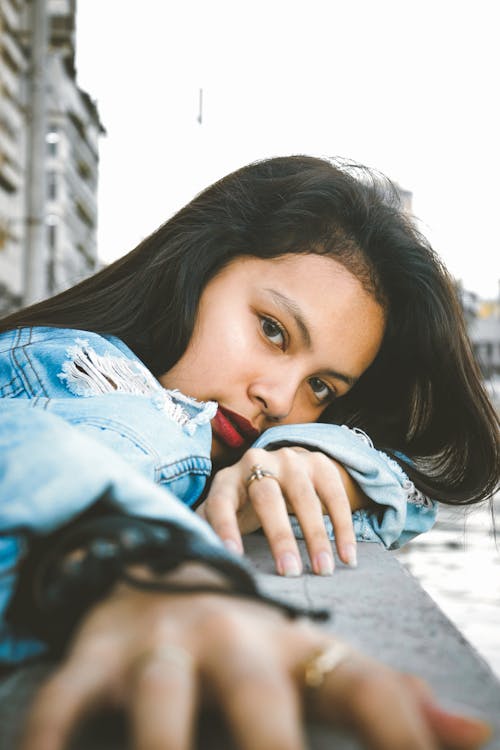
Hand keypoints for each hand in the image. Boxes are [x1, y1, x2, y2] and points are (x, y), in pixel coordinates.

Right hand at [20, 583, 490, 749]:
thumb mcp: (308, 660)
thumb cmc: (242, 642)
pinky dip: (50, 744)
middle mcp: (226, 638)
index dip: (403, 732)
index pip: (359, 684)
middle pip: (259, 695)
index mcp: (287, 644)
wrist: (149, 575)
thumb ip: (385, 697)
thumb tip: (478, 733)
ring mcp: (156, 650)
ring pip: (161, 706)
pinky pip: (62, 708)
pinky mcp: (92, 663)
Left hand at [198, 446, 370, 575]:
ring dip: (316, 536)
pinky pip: (334, 495)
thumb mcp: (226, 515)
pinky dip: (343, 528)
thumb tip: (197, 559)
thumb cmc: (245, 505)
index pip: (220, 503)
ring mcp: (290, 459)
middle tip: (290, 572)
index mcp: (227, 480)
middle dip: (279, 535)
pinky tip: (348, 557)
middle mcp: (256, 462)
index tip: (233, 556)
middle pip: (267, 496)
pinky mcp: (319, 463)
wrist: (282, 467)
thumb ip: (209, 533)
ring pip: (304, 497)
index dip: (224, 528)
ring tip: (323, 570)